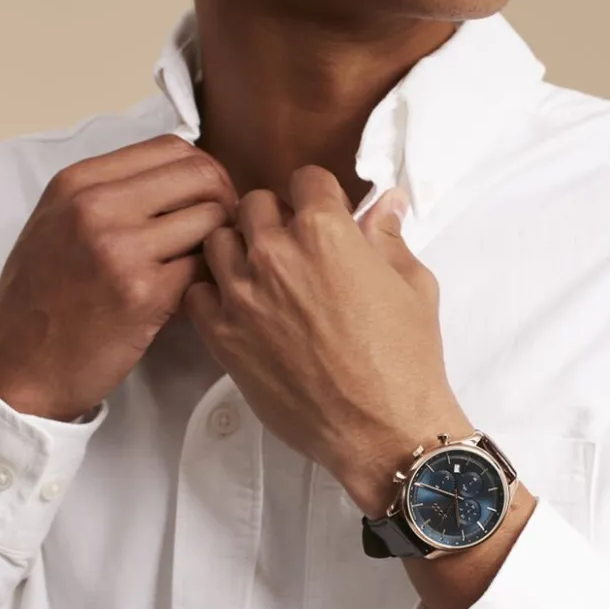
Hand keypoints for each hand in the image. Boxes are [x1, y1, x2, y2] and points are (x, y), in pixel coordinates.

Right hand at [0, 135, 236, 420]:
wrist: (18, 368)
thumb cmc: (43, 301)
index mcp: (78, 182)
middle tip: (221, 235)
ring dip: (220, 244)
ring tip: (203, 268)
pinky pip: (206, 268)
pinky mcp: (144, 294)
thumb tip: (182, 177)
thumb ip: (111, 194)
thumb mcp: (58, 224)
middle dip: (225, 202)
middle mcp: (97, 206)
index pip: (173, 147)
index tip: (206, 202)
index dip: (204, 173)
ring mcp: (120, 248)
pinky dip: (209, 281)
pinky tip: (190, 296)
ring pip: (212, 220)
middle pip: (201, 175)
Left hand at [184, 165, 470, 515]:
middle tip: (293, 247)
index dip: (318, 195)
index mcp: (325, 230)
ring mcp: (242, 294)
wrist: (382, 429)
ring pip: (218, 240)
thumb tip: (386, 203)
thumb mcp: (413, 285)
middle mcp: (275, 253)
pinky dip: (213, 292)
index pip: (305, 179)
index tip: (322, 214)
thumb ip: (388, 236)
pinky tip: (240, 307)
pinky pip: (197, 291)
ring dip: (239, 248)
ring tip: (262, 274)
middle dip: (275, 217)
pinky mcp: (222, 335)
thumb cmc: (406, 359)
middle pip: (254, 204)